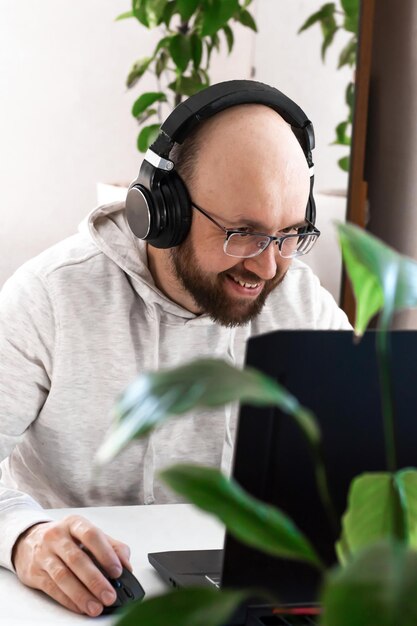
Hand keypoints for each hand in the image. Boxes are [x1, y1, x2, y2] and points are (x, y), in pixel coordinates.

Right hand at [12, 515, 131, 615]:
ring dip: (82, 595)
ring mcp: (44, 554)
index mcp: (74, 523)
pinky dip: (69, 600)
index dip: (106, 553)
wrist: (28, 539)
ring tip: (96, 607)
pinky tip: (80, 607)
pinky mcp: (35, 572)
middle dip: (95, 580)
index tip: (118, 571)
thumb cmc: (66, 538)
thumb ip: (111, 546)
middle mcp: (57, 536)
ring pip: (63, 576)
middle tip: (109, 595)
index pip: (91, 535)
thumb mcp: (87, 533)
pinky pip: (53, 588)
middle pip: (77, 559)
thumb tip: (127, 565)